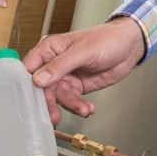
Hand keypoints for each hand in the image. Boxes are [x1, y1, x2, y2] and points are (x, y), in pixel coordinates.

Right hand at [23, 17, 145, 124]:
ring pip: (58, 97)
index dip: (26, 85)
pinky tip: (88, 108)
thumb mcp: (83, 51)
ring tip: (83, 109)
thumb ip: (60, 65)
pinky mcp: (76, 87)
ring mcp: (65, 76)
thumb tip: (38, 79)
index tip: (28, 101)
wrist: (130, 47)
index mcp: (49, 49)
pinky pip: (72, 101)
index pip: (29, 68)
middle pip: (42, 88)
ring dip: (70, 105)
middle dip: (49, 103)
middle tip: (54, 116)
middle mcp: (53, 64)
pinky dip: (79, 107)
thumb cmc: (107, 39)